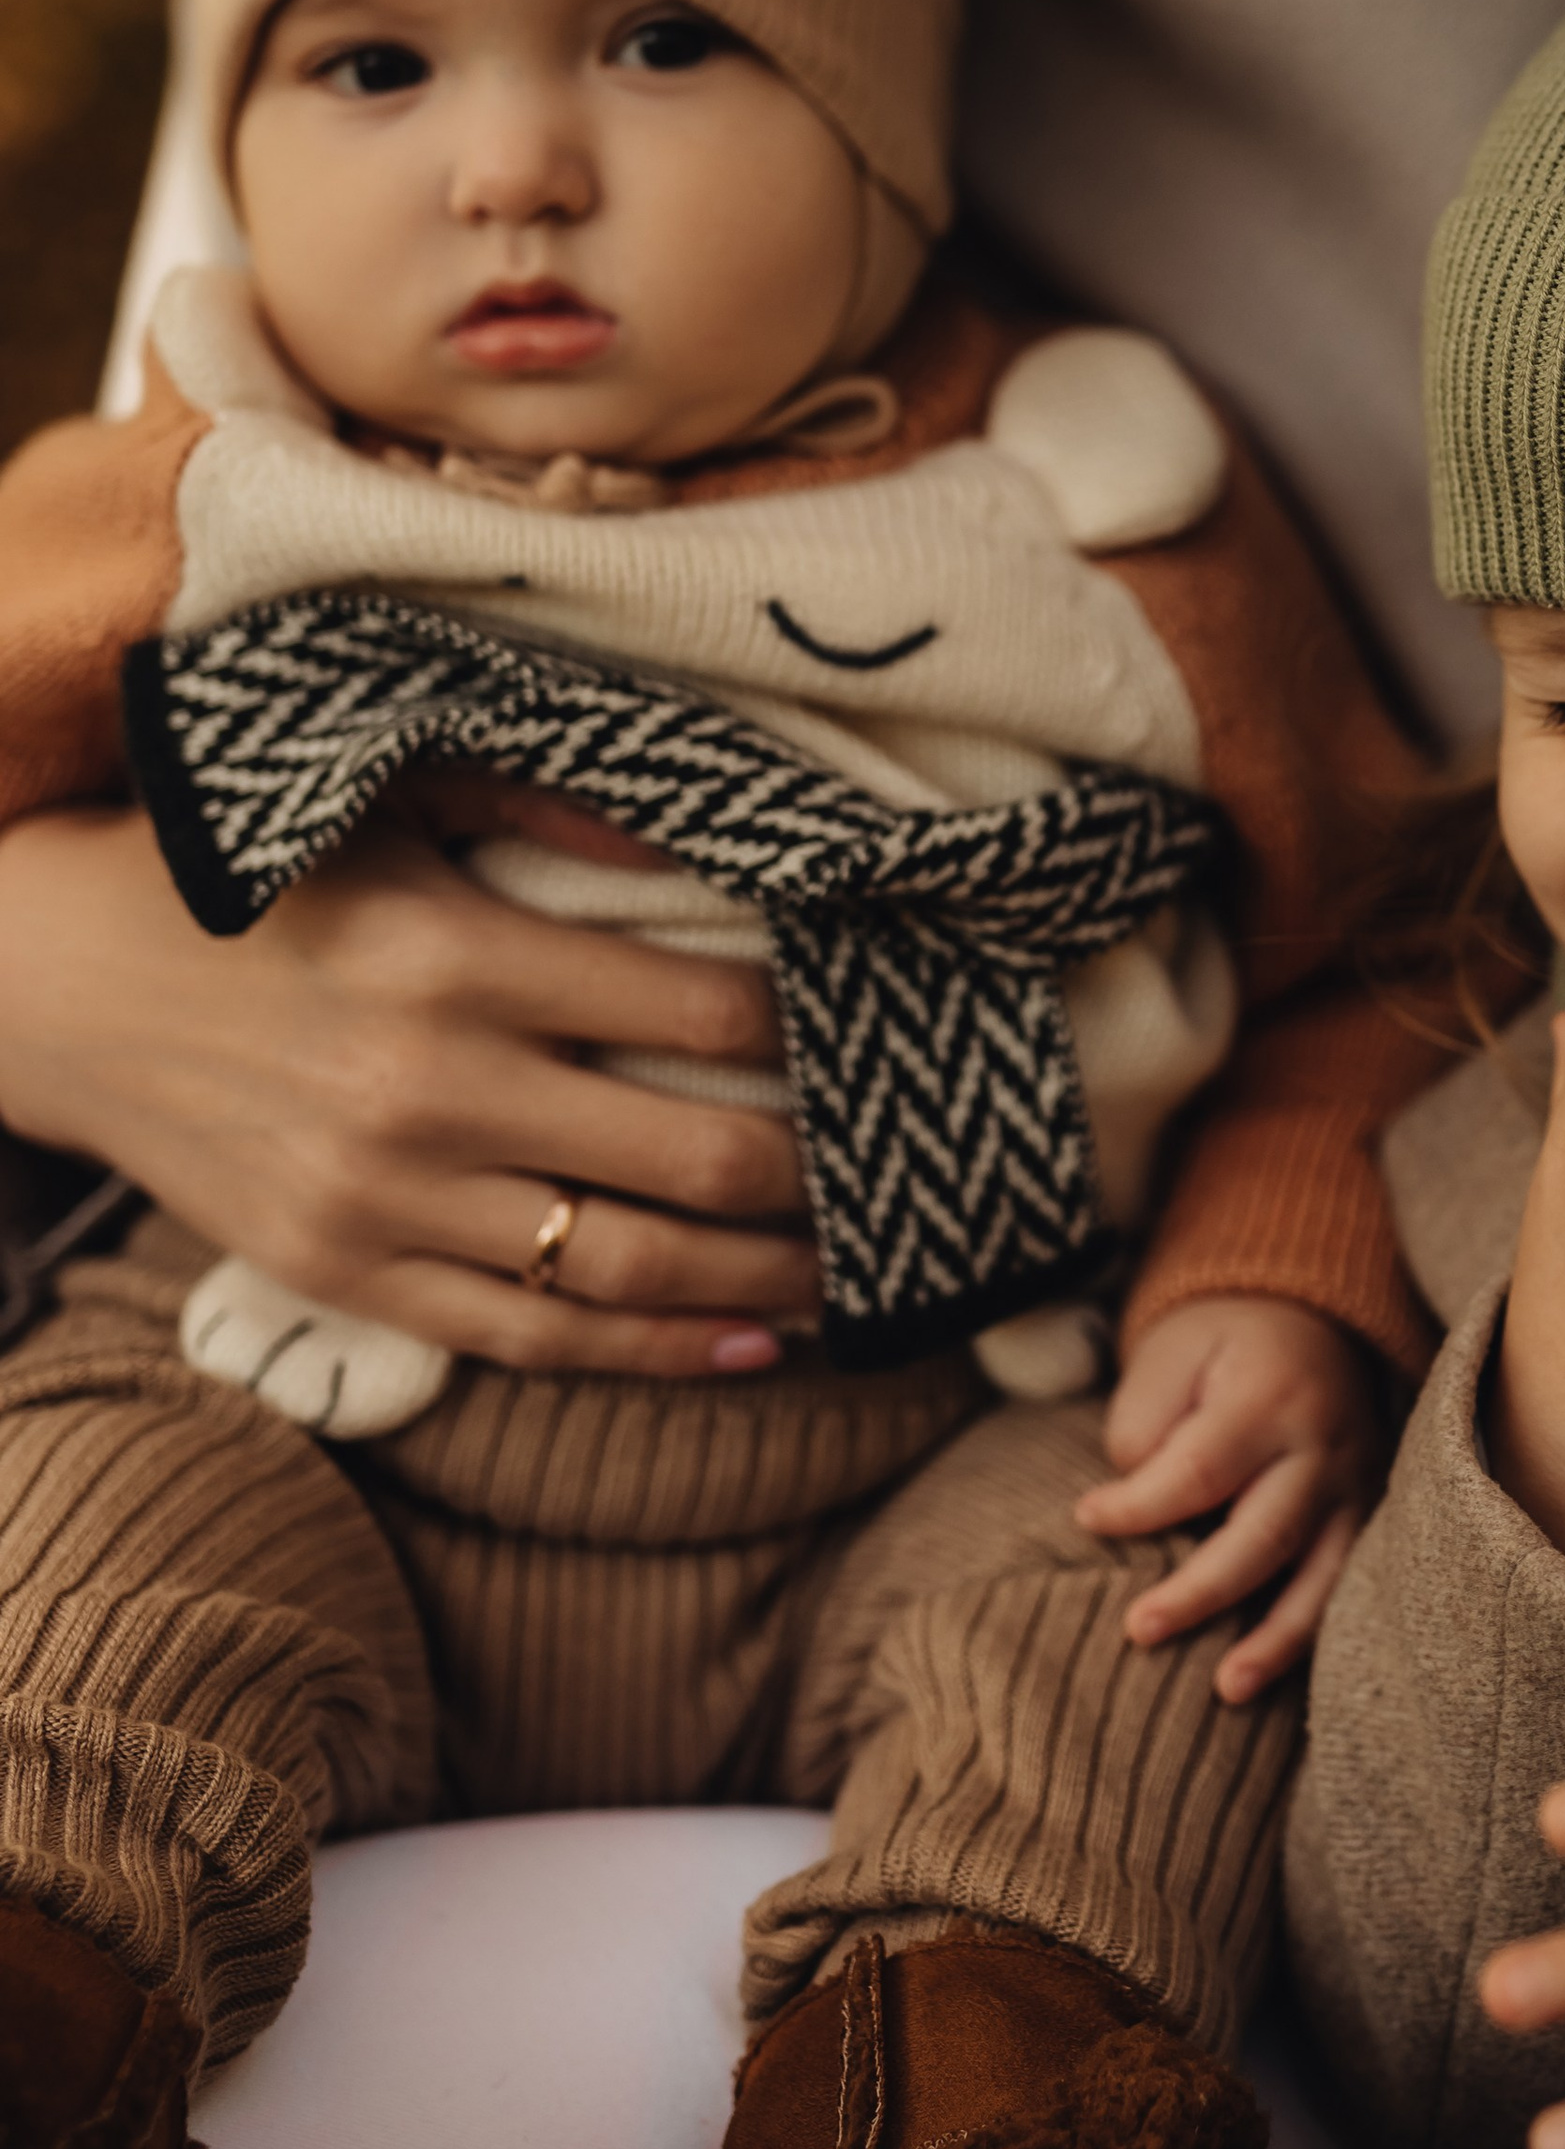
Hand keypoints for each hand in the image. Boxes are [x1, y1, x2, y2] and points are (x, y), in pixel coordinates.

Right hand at [0, 804, 822, 1374]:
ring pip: (627, 1270)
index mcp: (456, 956)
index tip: (873, 1029)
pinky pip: (531, 1339)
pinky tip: (750, 1347)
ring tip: (852, 1271)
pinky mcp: (343, 1273)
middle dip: (821, 1174)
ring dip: (766, 1282)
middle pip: (693, 1158)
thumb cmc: (252, 876)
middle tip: (896, 1169)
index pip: (700, 1013)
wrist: (60, 981)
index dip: (811, 1031)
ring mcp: (383, 1199)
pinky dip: (656, 1353)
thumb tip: (720, 847)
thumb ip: (558, 812)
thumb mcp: (393, 795)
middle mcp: (429, 1088)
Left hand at [1076, 1293, 1382, 1703]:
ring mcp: (1357, 1485)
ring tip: (1225, 1691)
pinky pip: (1347, 1587)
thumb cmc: (1223, 1345)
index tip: (1087, 1519)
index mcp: (1269, 1395)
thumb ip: (1147, 1427)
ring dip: (1275, 1640)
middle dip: (1201, 1592)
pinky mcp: (1370, 1516)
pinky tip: (1276, 1677)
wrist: (1314, 1318)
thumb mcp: (1173, 1354)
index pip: (1200, 1469)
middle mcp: (1324, 1445)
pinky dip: (1313, 1636)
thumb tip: (1136, 1505)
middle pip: (1265, 1533)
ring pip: (1324, 1576)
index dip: (1140, 1506)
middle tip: (1139, 1631)